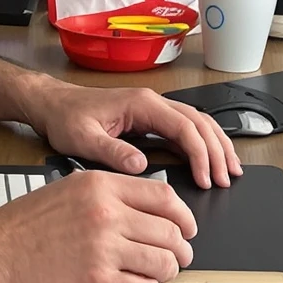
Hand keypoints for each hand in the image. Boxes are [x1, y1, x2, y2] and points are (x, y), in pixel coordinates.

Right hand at [0, 168, 198, 282]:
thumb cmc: (24, 226)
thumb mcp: (70, 190)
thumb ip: (110, 195)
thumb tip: (149, 209)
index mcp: (101, 187)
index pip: (165, 198)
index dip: (184, 217)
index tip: (186, 228)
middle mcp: (106, 215)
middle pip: (170, 232)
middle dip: (179, 249)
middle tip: (174, 257)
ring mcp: (103, 250)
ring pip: (164, 263)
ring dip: (165, 272)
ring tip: (153, 274)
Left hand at [31, 79, 241, 188]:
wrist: (52, 105)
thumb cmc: (65, 117)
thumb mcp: (83, 138)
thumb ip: (112, 151)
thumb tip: (141, 165)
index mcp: (141, 104)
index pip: (184, 127)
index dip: (200, 154)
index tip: (205, 178)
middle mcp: (152, 103)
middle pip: (199, 123)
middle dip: (217, 151)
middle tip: (226, 178)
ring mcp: (153, 109)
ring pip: (197, 123)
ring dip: (216, 145)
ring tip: (230, 170)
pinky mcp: (149, 118)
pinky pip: (184, 128)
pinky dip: (202, 144)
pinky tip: (209, 160)